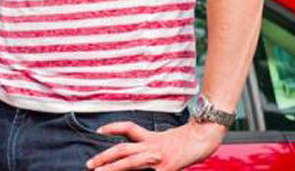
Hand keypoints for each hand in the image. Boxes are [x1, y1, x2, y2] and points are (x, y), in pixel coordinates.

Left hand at [86, 120, 224, 170]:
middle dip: (104, 157)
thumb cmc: (186, 141)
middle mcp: (151, 146)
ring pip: (129, 161)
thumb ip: (149, 145)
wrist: (204, 138)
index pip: (127, 128)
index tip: (99, 131)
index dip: (112, 128)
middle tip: (89, 164)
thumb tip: (133, 152)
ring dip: (112, 167)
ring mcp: (158, 158)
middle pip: (122, 149)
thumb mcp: (164, 139)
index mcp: (151, 137)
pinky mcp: (167, 168)